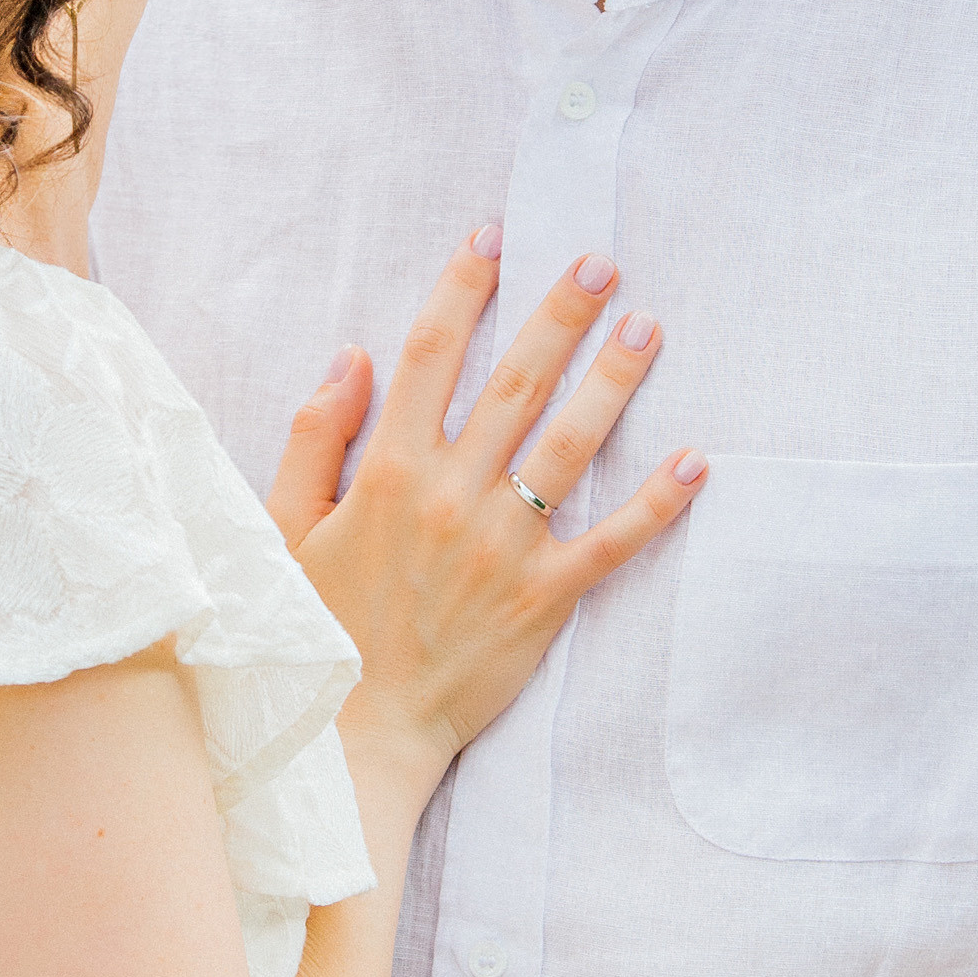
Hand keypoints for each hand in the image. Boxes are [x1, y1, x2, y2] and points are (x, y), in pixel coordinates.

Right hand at [265, 230, 704, 781]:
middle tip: (601, 264)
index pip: (430, 355)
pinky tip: (694, 461)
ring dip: (613, 382)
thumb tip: (353, 358)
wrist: (352, 738)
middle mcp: (450, 497)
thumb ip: (314, 437)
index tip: (493, 238)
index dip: (462, 288)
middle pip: (516, 384)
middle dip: (560, 315)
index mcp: (386, 471)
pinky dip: (657, 505)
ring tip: (647, 328)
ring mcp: (502, 549)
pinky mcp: (544, 601)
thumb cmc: (314, 631)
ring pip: (571, 447)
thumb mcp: (283, 527)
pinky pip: (611, 544)